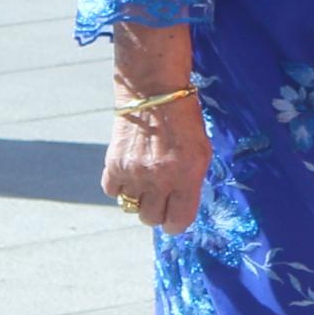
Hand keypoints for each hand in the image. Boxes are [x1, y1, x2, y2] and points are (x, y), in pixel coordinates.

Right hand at [105, 85, 212, 229]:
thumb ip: (191, 182)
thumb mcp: (201, 152)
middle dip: (156, 211)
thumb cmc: (183, 120)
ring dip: (138, 199)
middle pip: (151, 219)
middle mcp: (160, 179)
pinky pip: (112, 191)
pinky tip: (128, 173)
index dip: (175, 223)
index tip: (174, 217)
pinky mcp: (114, 164)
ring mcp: (135, 173)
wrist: (153, 92)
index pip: (177, 222)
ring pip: (131, 208)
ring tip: (144, 184)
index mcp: (186, 177)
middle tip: (159, 197)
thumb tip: (180, 205)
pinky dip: (119, 186)